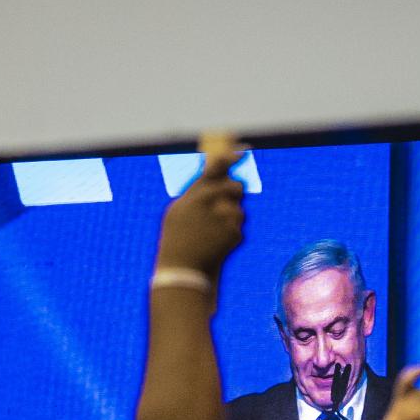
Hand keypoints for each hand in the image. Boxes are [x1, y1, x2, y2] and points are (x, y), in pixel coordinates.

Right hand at [155, 136, 247, 278]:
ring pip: (239, 209)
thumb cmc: (175, 239)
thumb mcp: (177, 210)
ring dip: (231, 218)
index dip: (231, 157)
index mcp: (196, 193)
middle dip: (234, 194)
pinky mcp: (234, 233)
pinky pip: (239, 228)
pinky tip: (216, 244)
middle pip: (236, 187)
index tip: (243, 151)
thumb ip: (196, 192)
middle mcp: (211, 201)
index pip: (218, 167)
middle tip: (224, 205)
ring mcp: (225, 217)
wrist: (182, 269)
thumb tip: (217, 178)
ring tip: (212, 233)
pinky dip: (231, 234)